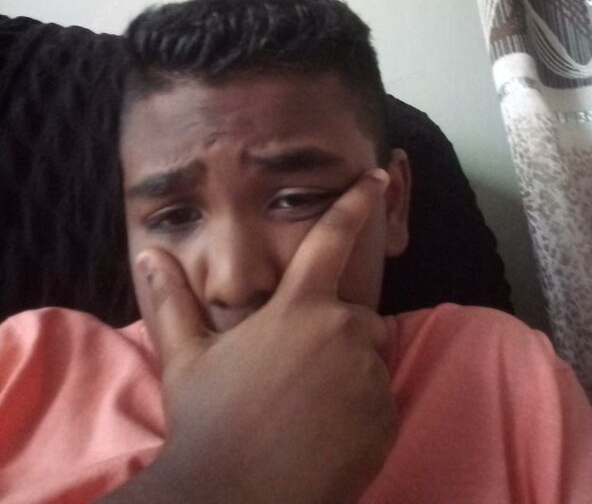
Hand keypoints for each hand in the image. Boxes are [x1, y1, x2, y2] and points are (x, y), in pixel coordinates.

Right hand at [103, 170, 396, 503]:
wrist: (234, 500)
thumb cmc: (208, 424)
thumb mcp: (186, 360)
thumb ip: (173, 301)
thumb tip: (150, 255)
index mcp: (298, 307)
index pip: (333, 238)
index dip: (357, 202)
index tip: (377, 176)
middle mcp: (341, 330)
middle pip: (356, 315)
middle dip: (335, 333)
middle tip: (296, 376)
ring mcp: (367, 375)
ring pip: (368, 359)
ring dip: (348, 373)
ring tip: (306, 410)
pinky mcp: (385, 417)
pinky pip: (380, 401)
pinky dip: (361, 412)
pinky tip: (324, 435)